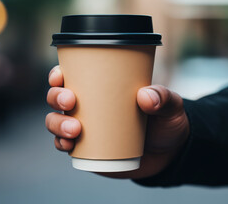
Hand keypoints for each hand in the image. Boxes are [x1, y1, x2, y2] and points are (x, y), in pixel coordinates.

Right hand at [45, 65, 189, 179]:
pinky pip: (65, 145)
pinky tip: (69, 145)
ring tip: (75, 129)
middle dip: (56, 97)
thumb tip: (145, 96)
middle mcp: (88, 106)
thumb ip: (163, 98)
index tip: (60, 75)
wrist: (169, 154)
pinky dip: (62, 144)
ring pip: (56, 121)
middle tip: (71, 101)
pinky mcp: (86, 149)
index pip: (72, 76)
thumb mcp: (170, 106)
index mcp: (102, 88)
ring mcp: (85, 128)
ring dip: (57, 124)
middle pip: (57, 97)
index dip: (57, 74)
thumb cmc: (165, 122)